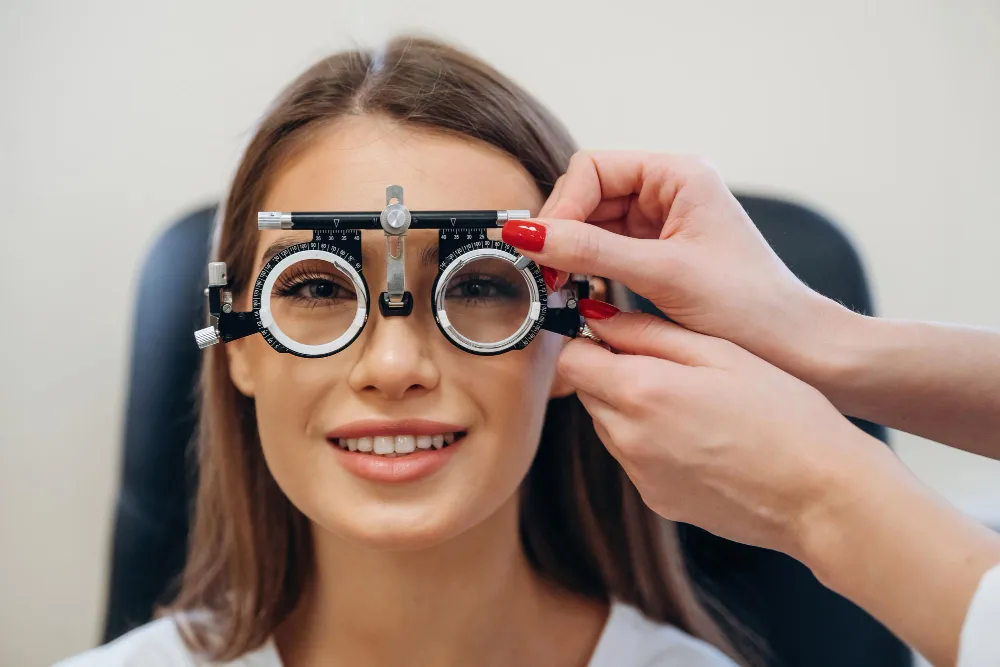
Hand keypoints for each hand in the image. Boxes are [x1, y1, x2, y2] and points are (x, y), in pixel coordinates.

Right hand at [506, 150, 851, 379]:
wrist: (794, 348)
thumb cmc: (749, 305)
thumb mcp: (664, 274)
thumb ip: (592, 250)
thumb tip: (528, 233)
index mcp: (679, 175)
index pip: (595, 169)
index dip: (563, 204)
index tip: (541, 246)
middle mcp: (669, 192)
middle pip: (589, 195)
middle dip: (562, 230)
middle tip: (544, 272)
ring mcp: (663, 224)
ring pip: (593, 225)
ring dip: (571, 252)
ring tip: (557, 286)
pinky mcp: (659, 256)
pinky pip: (606, 252)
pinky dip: (587, 270)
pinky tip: (578, 292)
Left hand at [560, 307, 999, 666]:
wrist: (823, 494)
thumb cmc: (785, 414)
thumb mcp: (719, 351)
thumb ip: (646, 331)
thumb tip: (595, 316)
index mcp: (639, 391)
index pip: (570, 359)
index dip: (587, 340)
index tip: (616, 333)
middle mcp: (627, 438)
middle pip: (589, 392)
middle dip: (614, 372)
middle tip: (670, 365)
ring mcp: (640, 475)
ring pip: (610, 426)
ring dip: (633, 408)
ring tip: (694, 403)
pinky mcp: (656, 500)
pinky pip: (635, 460)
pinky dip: (653, 444)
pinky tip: (702, 438)